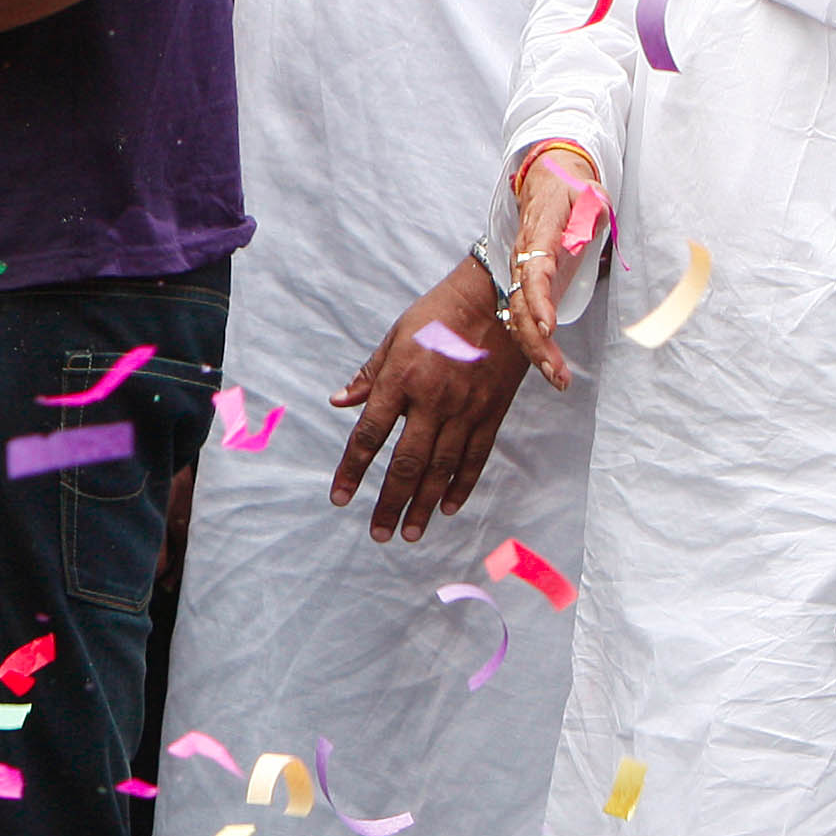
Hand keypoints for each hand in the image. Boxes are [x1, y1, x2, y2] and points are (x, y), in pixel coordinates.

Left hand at [329, 256, 530, 542]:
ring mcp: (465, 411)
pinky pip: (475, 458)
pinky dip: (461, 485)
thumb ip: (369, 375)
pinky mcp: (491, 415)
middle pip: (407, 463)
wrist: (496, 301)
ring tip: (410, 533)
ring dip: (424, 505)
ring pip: (441, 469)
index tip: (340, 497)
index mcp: (401, 379)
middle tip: (378, 534)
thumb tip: (339, 402)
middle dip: (390, 503)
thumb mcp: (395, 337)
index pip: (369, 434)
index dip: (353, 469)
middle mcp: (432, 401)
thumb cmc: (438, 315)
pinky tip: (448, 508)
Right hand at [503, 145, 602, 387]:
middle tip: (557, 372)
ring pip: (517, 316)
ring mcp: (521, 272)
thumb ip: (589, 212)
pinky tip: (550, 365)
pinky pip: (523, 316)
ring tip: (558, 379)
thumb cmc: (572, 189)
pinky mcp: (527, 283)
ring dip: (535, 349)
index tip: (550, 326)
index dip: (538, 300)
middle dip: (536, 341)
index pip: (534, 271)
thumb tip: (584, 234)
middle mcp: (523, 258)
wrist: (546, 179)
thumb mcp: (589, 194)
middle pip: (519, 305)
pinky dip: (534, 342)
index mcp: (539, 236)